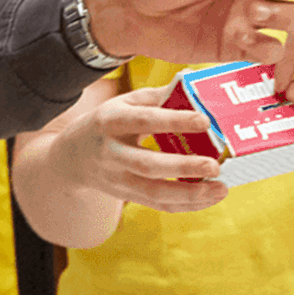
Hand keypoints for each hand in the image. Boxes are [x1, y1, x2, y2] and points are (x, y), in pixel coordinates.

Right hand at [47, 84, 227, 212]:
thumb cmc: (107, 123)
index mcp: (110, 121)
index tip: (204, 121)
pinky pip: (158, 205)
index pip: (143, 121)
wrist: (72, 157)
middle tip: (214, 166)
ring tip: (221, 188)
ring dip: (190, 194)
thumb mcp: (123, 103)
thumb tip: (193, 88)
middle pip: (147, 165)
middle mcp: (111, 153)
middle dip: (183, 167)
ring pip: (154, 193)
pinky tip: (209, 197)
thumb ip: (156, 97)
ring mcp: (117, 178)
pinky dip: (186, 205)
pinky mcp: (126, 195)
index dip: (173, 120)